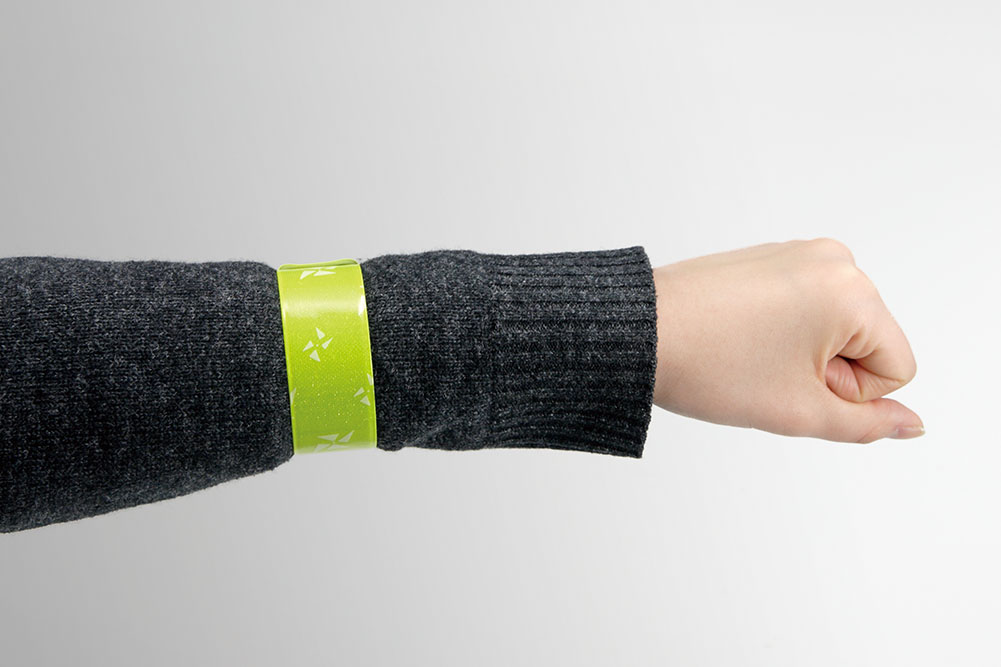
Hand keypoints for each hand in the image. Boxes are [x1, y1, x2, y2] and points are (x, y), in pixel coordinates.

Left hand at [652, 238, 922, 442]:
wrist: (637, 334)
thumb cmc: (708, 366)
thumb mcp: (799, 411)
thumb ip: (866, 425)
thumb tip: (910, 424)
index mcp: (852, 290)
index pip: (896, 368)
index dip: (848, 393)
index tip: (790, 381)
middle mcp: (834, 259)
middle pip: (867, 343)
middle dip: (826, 370)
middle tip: (765, 369)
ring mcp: (800, 253)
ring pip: (835, 329)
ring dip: (803, 353)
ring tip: (750, 352)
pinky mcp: (771, 256)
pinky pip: (805, 308)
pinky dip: (782, 331)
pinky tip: (740, 337)